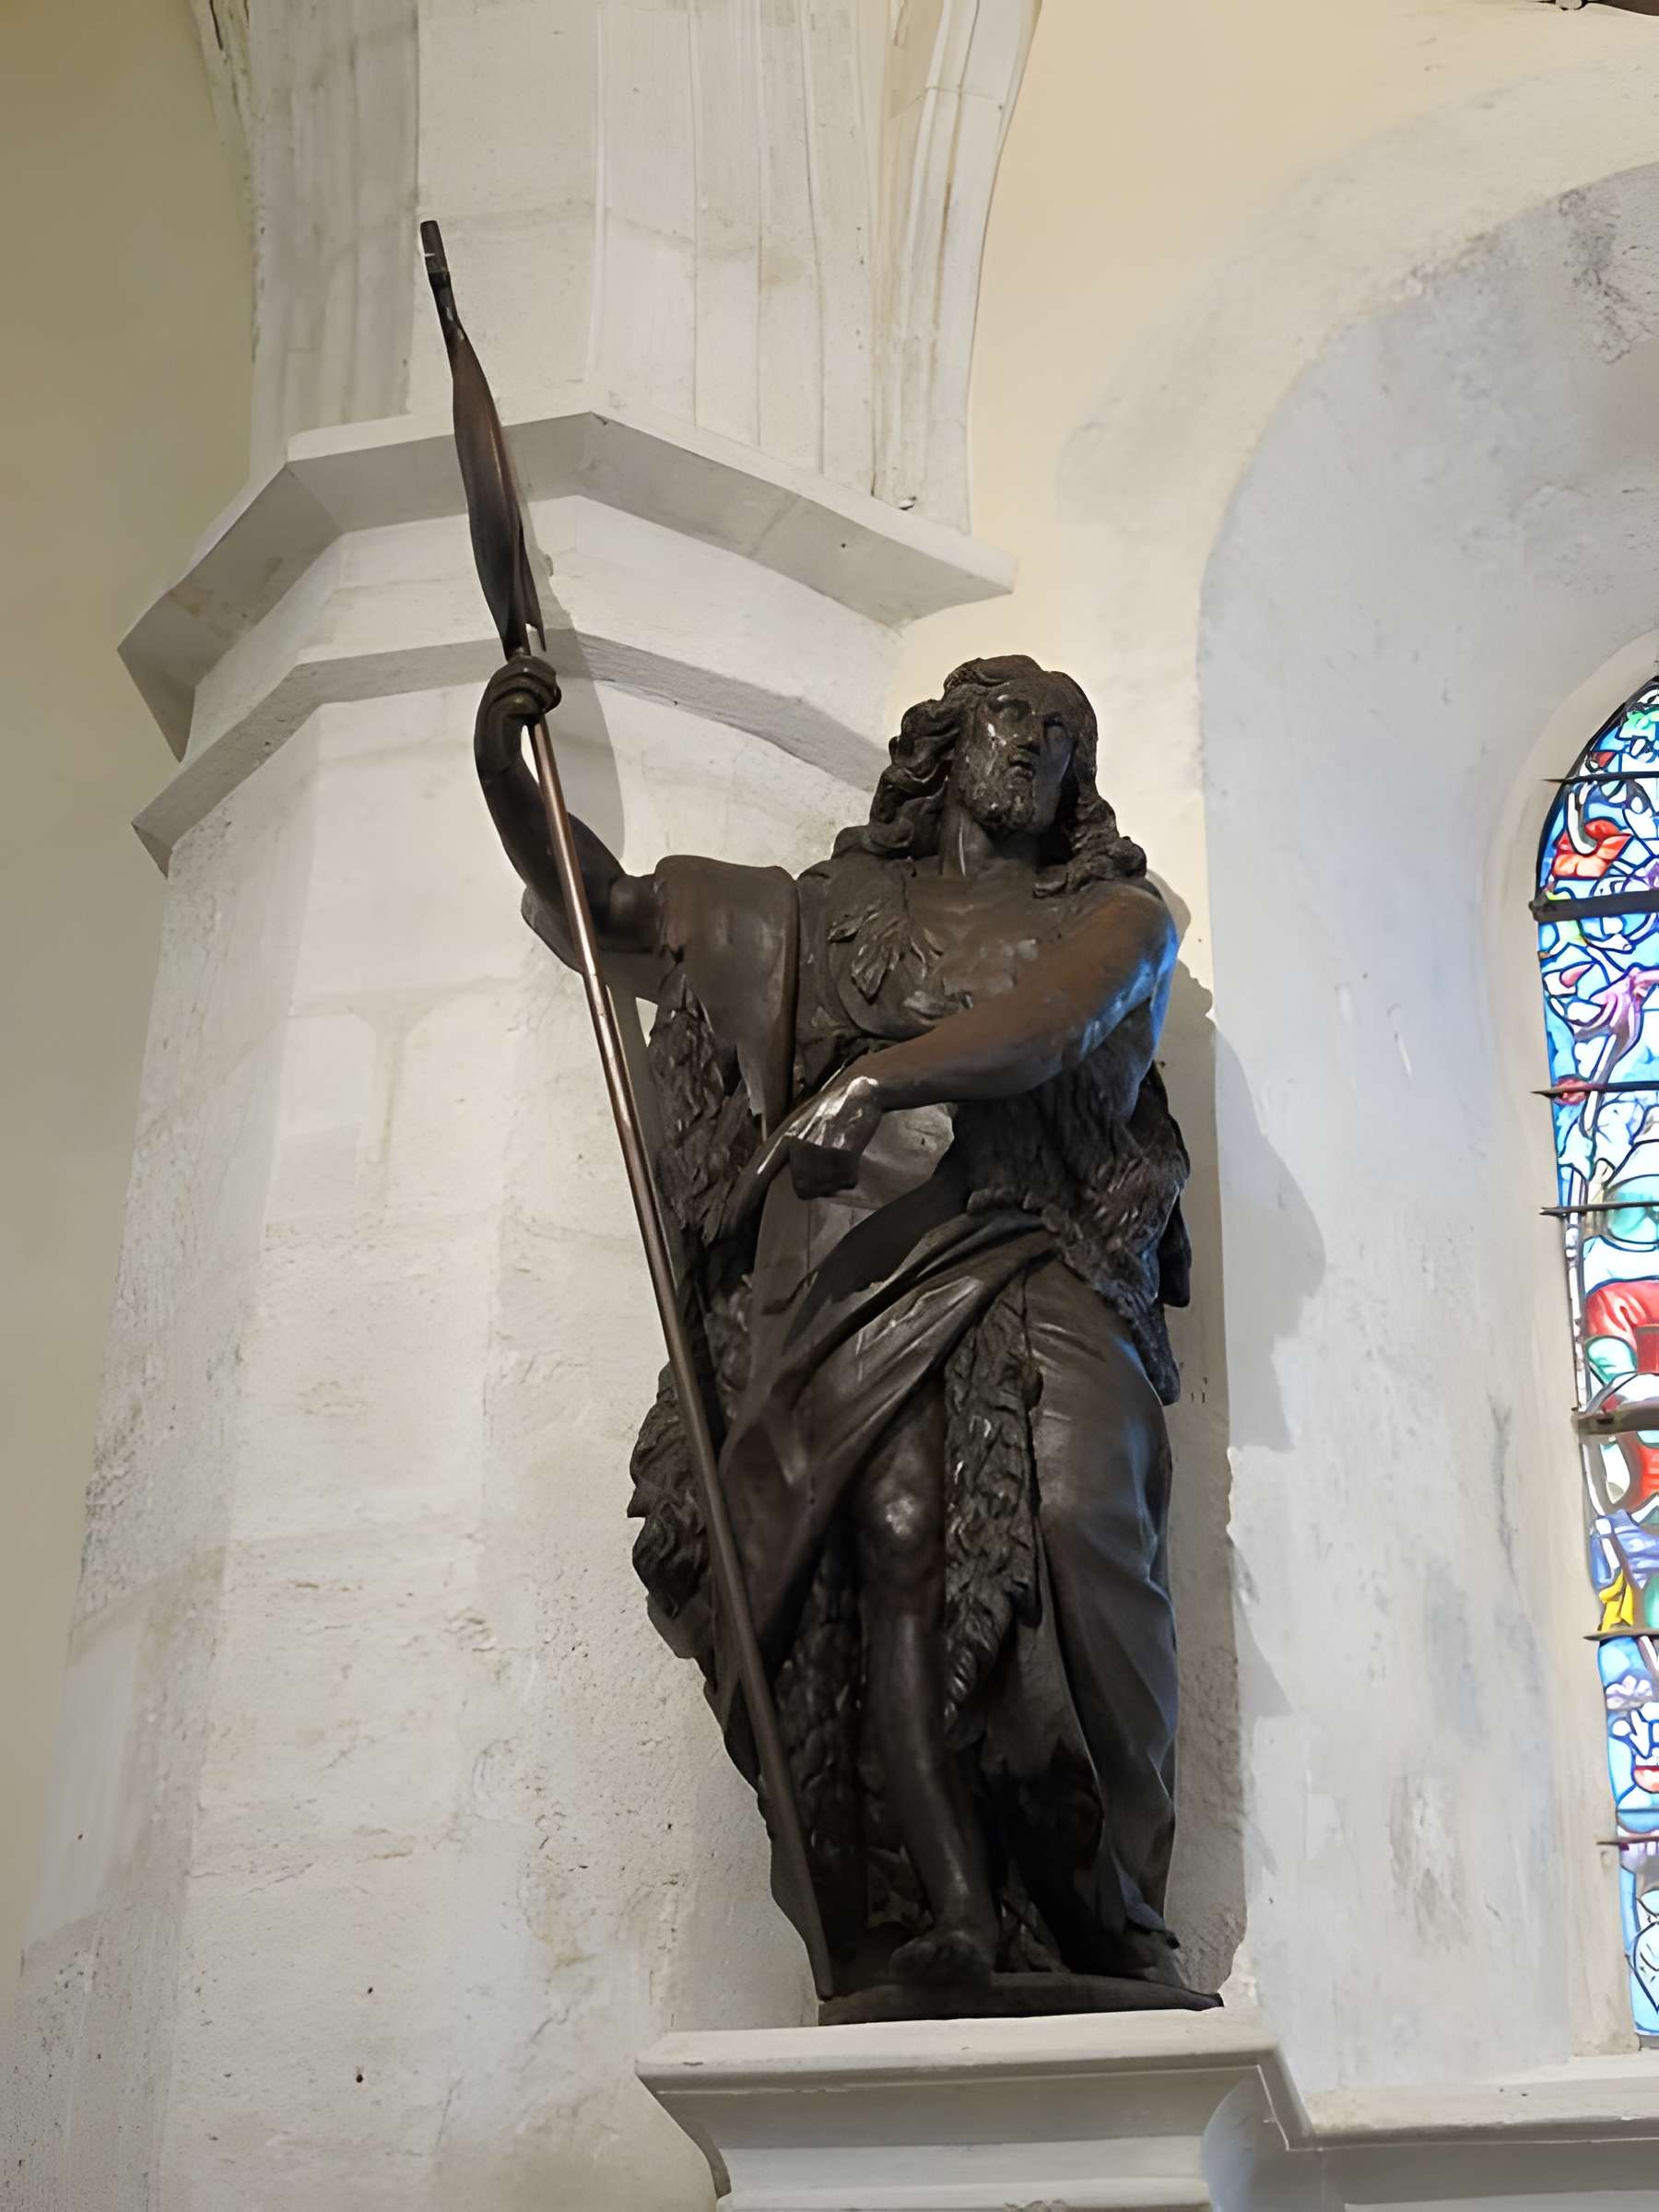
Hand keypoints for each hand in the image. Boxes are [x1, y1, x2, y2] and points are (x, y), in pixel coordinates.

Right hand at [475, 653, 561, 774]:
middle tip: (552, 694)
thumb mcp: (521, 702)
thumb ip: (530, 687)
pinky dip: (532, 705)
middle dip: (543, 678)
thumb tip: (551, 676)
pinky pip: (517, 700)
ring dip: (540, 692)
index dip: (542, 668)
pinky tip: (536, 713)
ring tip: (545, 705)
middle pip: (521, 667)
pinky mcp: (496, 716)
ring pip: (520, 682)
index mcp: (499, 681)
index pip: (521, 661)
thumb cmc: (510, 730)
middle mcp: (494, 687)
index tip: (553, 683)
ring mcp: (493, 701)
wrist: (496, 758)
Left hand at [715, 1069, 885, 1235]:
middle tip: (829, 1160)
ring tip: (840, 1152)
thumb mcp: (801, 1124)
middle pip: (804, 1190)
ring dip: (837, 1177)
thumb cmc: (832, 1110)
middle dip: (818, 1182)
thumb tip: (792, 1181)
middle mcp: (797, 1147)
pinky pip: (846, 1181)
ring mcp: (818, 1151)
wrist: (861, 1093)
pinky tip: (851, 1153)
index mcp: (783, 1139)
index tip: (730, 1225)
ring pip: (826, 1187)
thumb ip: (789, 1149)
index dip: (743, 1200)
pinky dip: (851, 1173)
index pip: (757, 1175)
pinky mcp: (840, 1155)